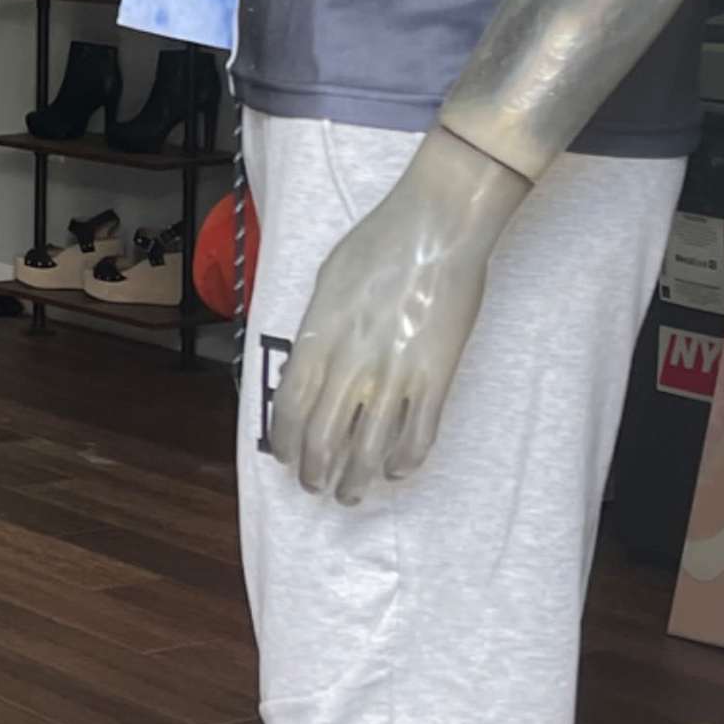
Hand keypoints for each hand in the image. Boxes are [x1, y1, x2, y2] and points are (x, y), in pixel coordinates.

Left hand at [275, 125, 531, 501]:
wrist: (437, 228)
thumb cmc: (379, 242)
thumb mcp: (328, 281)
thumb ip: (317, 327)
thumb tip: (312, 360)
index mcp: (318, 338)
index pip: (289, 409)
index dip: (286, 443)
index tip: (286, 459)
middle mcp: (350, 364)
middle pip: (323, 439)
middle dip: (315, 473)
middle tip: (316, 487)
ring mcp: (394, 375)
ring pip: (368, 450)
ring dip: (356, 481)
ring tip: (350, 494)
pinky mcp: (435, 378)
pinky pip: (418, 435)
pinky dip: (405, 461)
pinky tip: (397, 471)